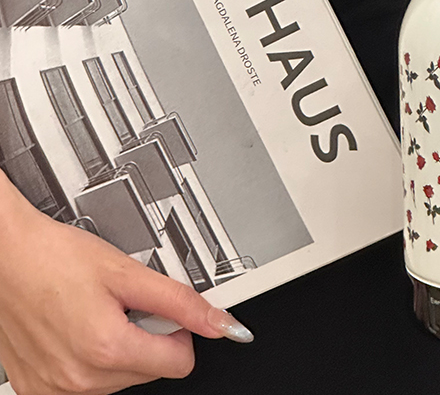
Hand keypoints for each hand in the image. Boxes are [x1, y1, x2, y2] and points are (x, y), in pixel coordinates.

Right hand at [0, 178, 252, 394]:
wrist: (7, 256)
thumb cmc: (56, 258)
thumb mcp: (129, 272)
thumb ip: (181, 301)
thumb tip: (220, 323)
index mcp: (107, 349)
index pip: (180, 363)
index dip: (181, 330)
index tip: (167, 310)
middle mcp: (79, 380)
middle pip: (151, 370)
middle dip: (148, 334)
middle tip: (124, 302)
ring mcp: (55, 389)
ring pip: (120, 378)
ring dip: (120, 346)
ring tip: (98, 311)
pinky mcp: (37, 389)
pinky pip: (87, 383)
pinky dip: (93, 357)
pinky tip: (79, 326)